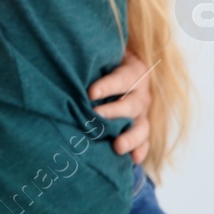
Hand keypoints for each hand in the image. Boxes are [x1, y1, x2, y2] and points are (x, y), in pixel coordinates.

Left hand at [89, 49, 153, 164]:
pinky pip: (145, 140)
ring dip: (130, 137)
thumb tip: (68, 61)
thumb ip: (93, 58)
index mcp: (134, 71)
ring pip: (141, 126)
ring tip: (118, 147)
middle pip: (132, 104)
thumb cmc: (103, 61)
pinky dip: (140, 150)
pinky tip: (133, 160)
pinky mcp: (141, 126)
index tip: (90, 93)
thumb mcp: (104, 53)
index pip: (122, 78)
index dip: (108, 86)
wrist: (119, 67)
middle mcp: (141, 92)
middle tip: (96, 117)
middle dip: (114, 112)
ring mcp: (143, 112)